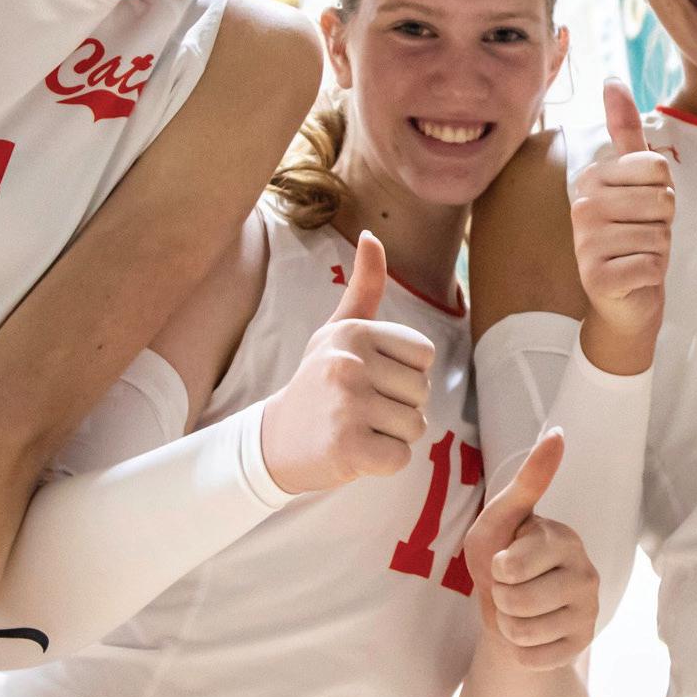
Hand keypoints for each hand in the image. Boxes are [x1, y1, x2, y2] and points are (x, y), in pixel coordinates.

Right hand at [258, 231, 434, 494]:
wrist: (273, 441)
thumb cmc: (317, 382)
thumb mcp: (337, 331)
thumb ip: (364, 287)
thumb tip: (371, 234)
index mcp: (353, 332)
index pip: (424, 356)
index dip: (403, 374)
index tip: (368, 380)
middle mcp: (348, 363)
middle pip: (422, 393)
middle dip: (399, 407)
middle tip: (359, 409)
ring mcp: (347, 405)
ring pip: (415, 427)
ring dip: (392, 436)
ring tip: (356, 428)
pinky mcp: (348, 446)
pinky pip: (400, 458)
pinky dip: (383, 463)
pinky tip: (354, 451)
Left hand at [464, 430, 595, 670]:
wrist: (511, 613)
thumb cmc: (502, 558)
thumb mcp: (500, 521)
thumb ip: (527, 482)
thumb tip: (558, 434)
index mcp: (564, 538)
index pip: (513, 565)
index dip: (497, 569)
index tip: (505, 562)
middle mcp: (586, 572)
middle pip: (516, 601)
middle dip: (499, 600)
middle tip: (509, 590)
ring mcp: (589, 611)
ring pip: (522, 633)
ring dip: (507, 626)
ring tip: (517, 611)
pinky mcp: (582, 644)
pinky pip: (532, 658)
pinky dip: (518, 652)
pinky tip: (530, 634)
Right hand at [571, 82, 672, 356]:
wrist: (624, 298)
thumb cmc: (634, 235)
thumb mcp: (636, 181)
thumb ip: (625, 131)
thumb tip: (612, 79)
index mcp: (591, 177)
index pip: (658, 167)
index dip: (664, 192)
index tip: (643, 209)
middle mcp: (582, 205)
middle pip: (663, 200)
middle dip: (664, 223)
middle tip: (642, 236)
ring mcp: (585, 241)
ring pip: (659, 234)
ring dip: (659, 250)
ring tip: (637, 255)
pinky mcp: (597, 276)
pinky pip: (652, 264)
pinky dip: (653, 274)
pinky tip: (634, 277)